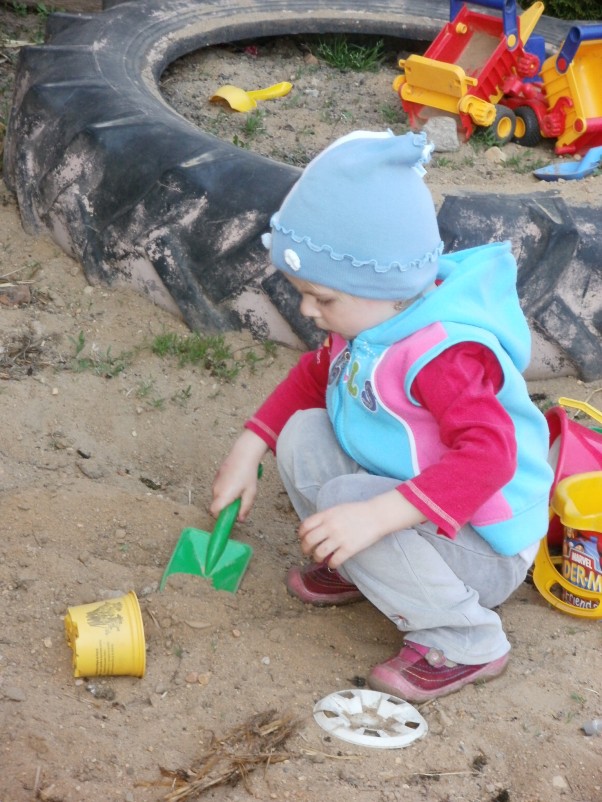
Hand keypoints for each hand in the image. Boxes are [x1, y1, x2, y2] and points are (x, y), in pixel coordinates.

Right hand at [210, 430, 267, 520]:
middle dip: (226, 506)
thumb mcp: (250, 494)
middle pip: (217, 505)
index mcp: (223, 496)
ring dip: (226, 497)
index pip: (214, 512)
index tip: (230, 515)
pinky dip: (225, 488)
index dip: (220, 516)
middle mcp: (216, 490)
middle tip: (239, 500)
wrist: (243, 454)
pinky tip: (236, 481)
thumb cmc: (248, 474)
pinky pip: (219, 487)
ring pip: (218, 496)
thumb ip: (245, 509)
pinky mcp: (217, 476)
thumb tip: (240, 520)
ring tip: (239, 488)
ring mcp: (215, 482)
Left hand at [298, 490, 425, 568]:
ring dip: (316, 558)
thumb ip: (325, 517)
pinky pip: (334, 560)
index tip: (302, 539)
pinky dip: (331, 564)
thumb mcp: (337, 509)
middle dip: (305, 548)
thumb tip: (313, 528)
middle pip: (309, 541)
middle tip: (307, 552)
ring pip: (319, 553)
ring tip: (319, 558)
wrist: (376, 515)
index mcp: (326, 515)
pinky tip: (332, 563)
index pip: (305, 526)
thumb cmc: (357, 511)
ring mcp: (339, 538)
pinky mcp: (349, 549)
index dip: (301, 535)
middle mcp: (330, 526)